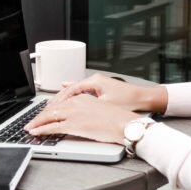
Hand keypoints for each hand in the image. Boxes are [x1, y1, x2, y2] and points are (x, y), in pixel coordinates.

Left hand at [24, 93, 139, 143]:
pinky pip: (52, 127)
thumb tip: (82, 115)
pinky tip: (35, 132)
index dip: (49, 109)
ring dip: (37, 122)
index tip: (43, 114)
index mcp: (82, 97)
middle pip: (52, 108)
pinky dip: (41, 130)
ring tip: (29, 127)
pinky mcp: (73, 125)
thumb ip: (87, 108)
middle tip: (31, 121)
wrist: (124, 124)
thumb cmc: (117, 119)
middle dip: (39, 116)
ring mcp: (73, 113)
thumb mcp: (100, 108)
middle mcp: (76, 103)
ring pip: (49, 116)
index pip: (60, 102)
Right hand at [48, 73, 167, 112]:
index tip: (50, 109)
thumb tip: (73, 110)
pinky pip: (83, 91)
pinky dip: (74, 94)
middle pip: (71, 89)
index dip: (59, 100)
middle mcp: (95, 80)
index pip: (70, 90)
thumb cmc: (128, 101)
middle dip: (58, 99)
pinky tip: (67, 93)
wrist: (144, 98)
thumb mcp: (104, 105)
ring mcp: (99, 83)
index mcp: (94, 81)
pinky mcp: (102, 89)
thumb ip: (87, 105)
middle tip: (46, 108)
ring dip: (65, 97)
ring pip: (76, 90)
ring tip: (53, 104)